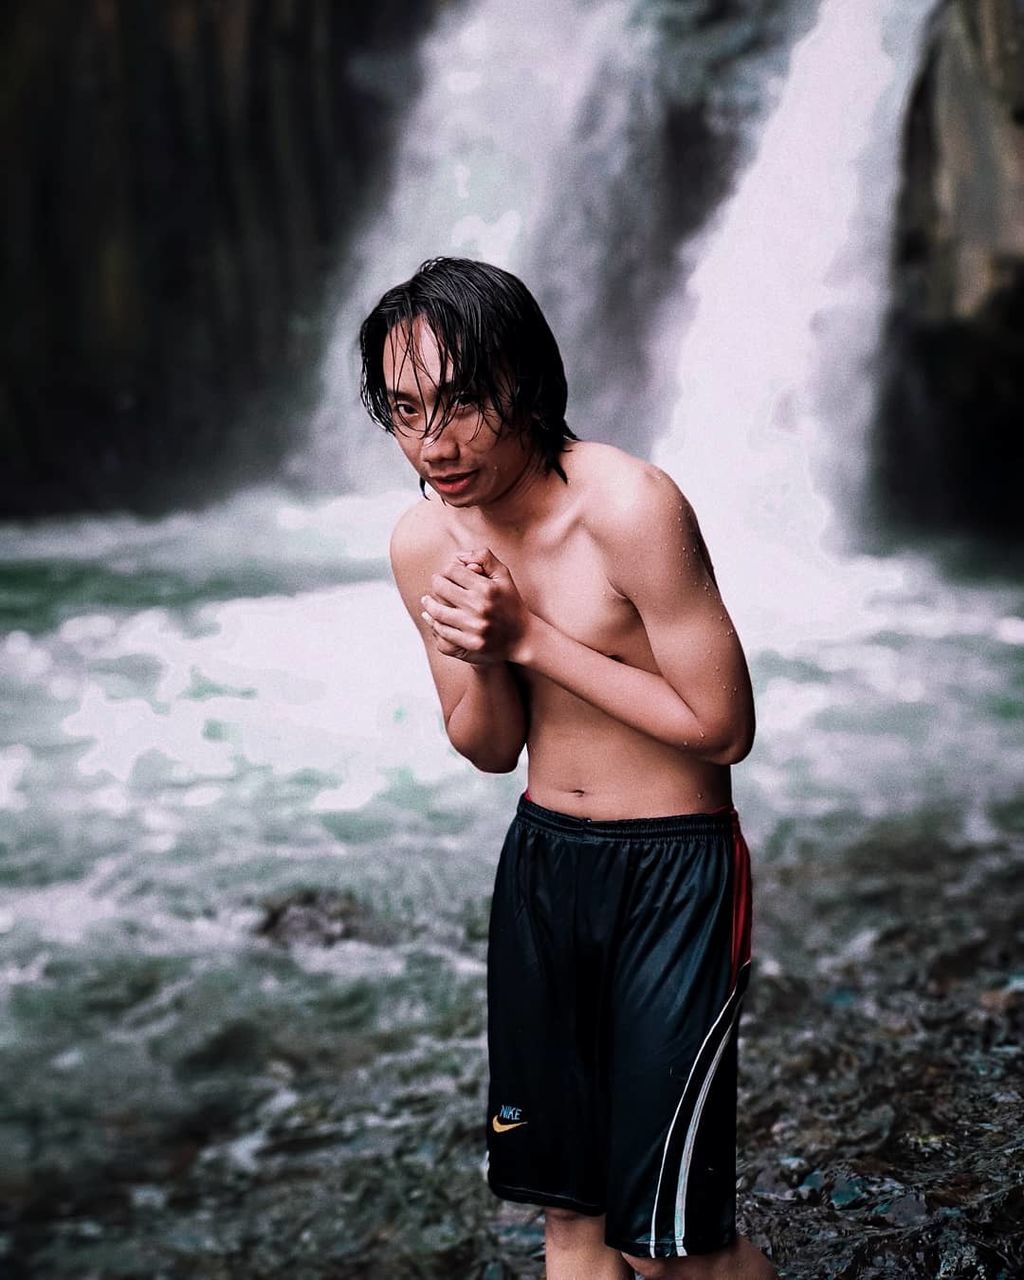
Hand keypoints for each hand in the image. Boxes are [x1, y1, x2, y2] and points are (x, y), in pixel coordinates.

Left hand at [421, 548, 529, 664]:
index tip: (449, 573)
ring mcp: (474, 628)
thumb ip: (484, 557)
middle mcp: (480, 608)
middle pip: (441, 588)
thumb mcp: (503, 576)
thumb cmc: (510, 603)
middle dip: (436, 583)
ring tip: (427, 601)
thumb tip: (458, 556)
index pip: (453, 570)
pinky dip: (434, 623)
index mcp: (487, 588)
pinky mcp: (470, 644)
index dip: (448, 569)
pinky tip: (432, 617)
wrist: (522, 638)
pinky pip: (442, 632)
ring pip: (437, 611)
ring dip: (429, 604)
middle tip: (437, 584)